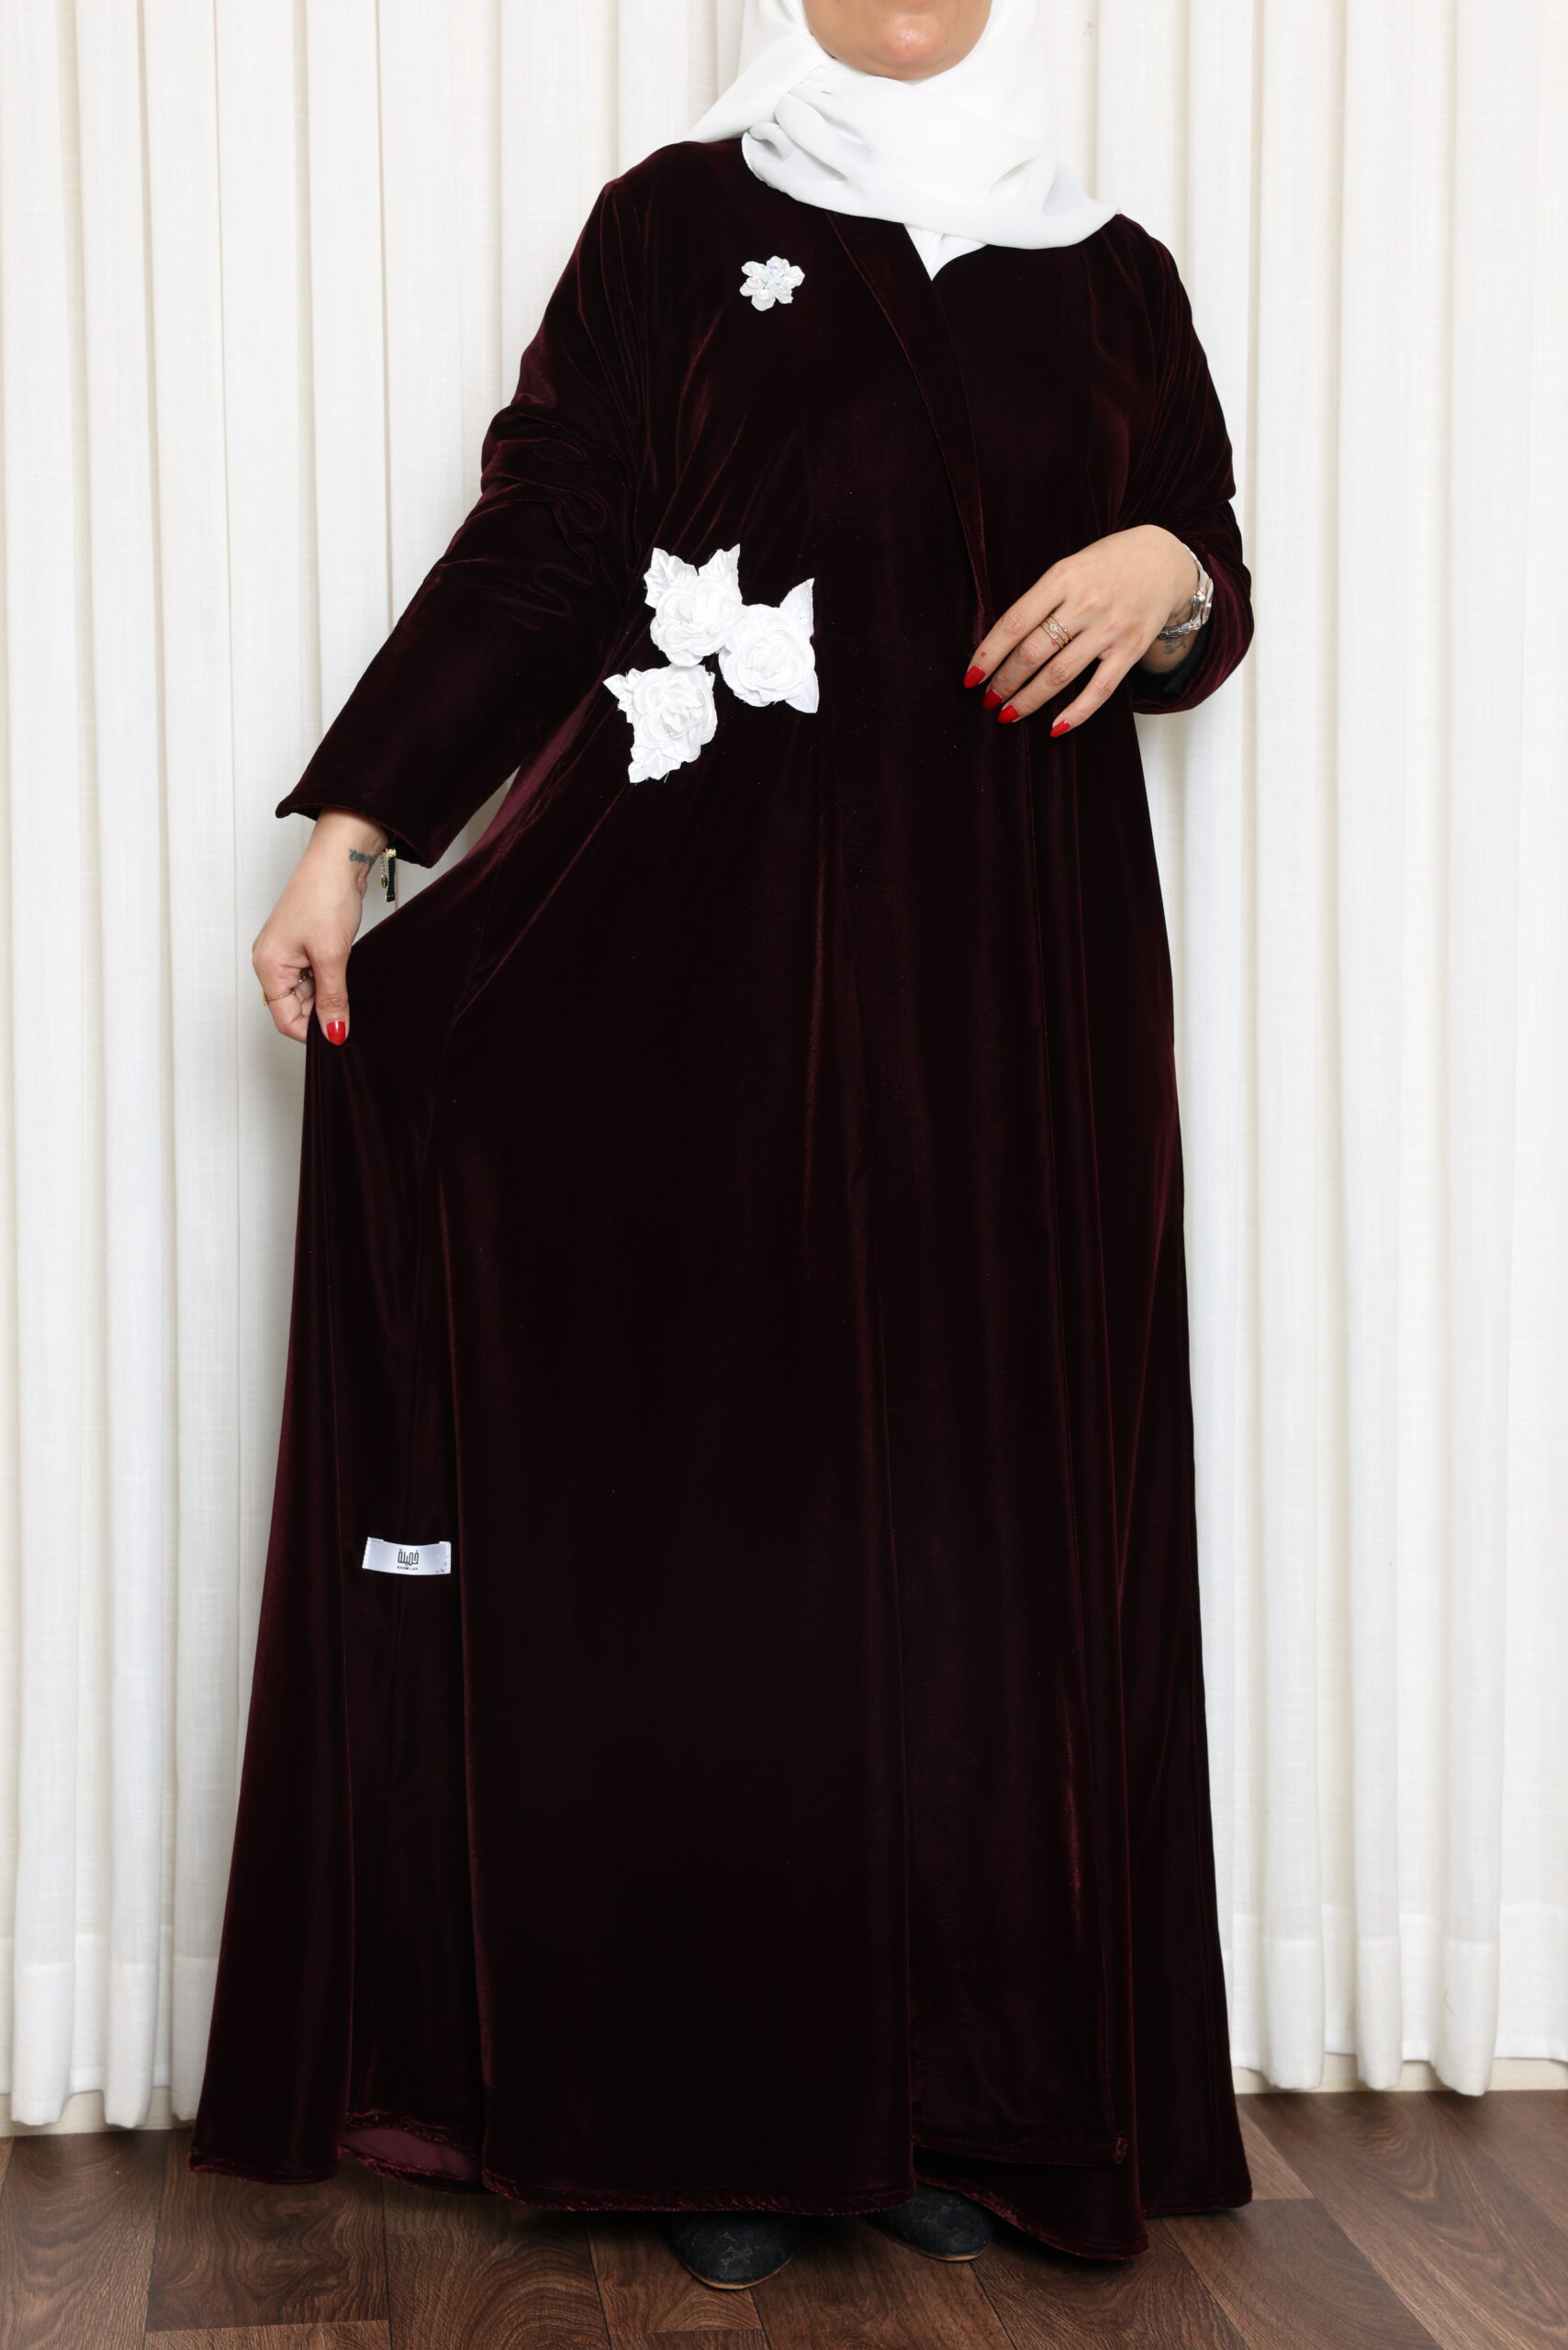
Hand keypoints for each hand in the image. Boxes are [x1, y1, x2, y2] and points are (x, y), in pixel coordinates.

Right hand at [252, 809, 387, 1043]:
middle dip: (321, 1012)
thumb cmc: (324, 895)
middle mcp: (272, 961)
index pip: (284, 1018)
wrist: (339, 860)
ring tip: (348, 982)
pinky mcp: (305, 944)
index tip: (339, 1036)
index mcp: (268, 966)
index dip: (311, 1032)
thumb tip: (334, 1033)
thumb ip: (332, 999)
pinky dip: (331, 979)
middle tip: (350, 1009)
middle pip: (294, 1007)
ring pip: (307, 992)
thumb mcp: (332, 956)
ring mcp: (288, 952)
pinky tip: (346, 972)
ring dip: (328, 994)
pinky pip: (315, 975)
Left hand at [962, 525, 1198, 733]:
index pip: (1014, 623)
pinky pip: (1100, 690)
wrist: (1163, 560)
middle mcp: (1085, 603)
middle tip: (987, 700)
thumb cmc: (1107, 564)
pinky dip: (1076, 713)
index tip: (971, 678)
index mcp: (1062, 578)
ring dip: (1029, 700)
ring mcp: (1109, 628)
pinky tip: (1054, 728)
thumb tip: (1003, 645)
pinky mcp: (1130, 649)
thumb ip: (1041, 601)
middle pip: (1033, 653)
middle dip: (1004, 682)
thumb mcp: (1069, 568)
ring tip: (1008, 714)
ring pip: (1060, 674)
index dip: (988, 655)